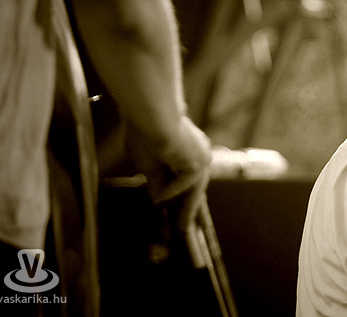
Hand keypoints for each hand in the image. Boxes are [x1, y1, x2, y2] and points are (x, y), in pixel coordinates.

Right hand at [125, 116, 211, 230]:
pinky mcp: (198, 163)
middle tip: (186, 228)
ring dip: (188, 209)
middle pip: (196, 186)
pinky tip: (157, 200)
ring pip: (194, 189)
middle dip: (190, 207)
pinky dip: (170, 192)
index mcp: (188, 148)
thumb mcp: (148, 164)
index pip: (188, 177)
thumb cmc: (145, 133)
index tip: (178, 211)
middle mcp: (199, 152)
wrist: (151, 118)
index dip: (184, 196)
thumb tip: (158, 200)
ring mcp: (201, 158)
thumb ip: (157, 181)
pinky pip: (183, 184)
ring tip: (182, 228)